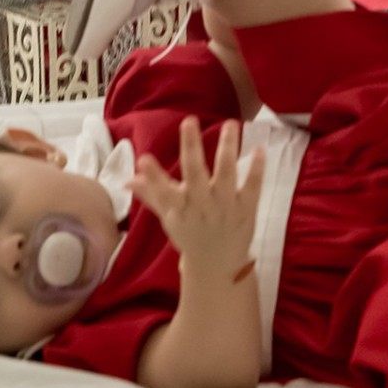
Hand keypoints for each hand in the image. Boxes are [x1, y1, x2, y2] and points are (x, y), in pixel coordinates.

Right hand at [132, 118, 263, 280]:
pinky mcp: (246, 209)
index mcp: (180, 209)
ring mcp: (225, 207)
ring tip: (230, 125)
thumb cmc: (190, 235)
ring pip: (226, 174)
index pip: (162, 192)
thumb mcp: (169, 217)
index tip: (143, 158)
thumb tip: (126, 179)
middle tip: (189, 120)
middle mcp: (201, 205)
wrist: (217, 266)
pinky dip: (256, 169)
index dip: (153, 176)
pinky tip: (260, 149)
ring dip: (227, 149)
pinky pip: (252, 187)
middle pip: (195, 174)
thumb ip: (150, 194)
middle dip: (191, 147)